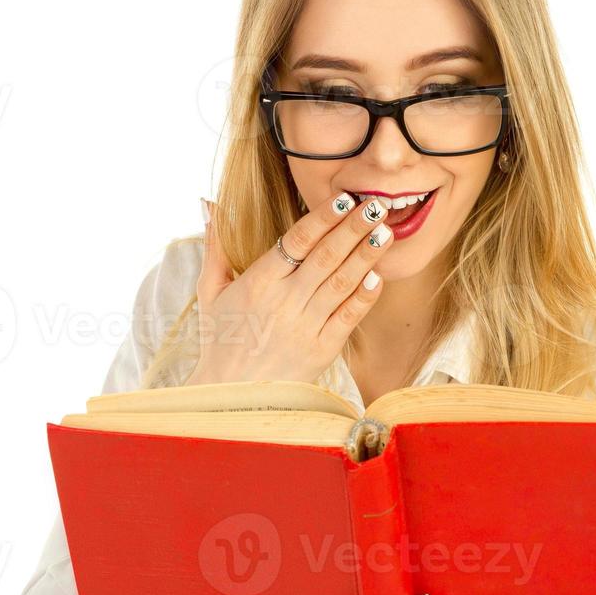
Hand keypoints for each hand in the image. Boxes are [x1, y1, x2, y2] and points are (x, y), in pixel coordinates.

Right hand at [186, 193, 393, 385]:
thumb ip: (215, 246)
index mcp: (258, 281)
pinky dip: (365, 297)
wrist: (230, 396)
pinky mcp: (322, 350)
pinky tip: (378, 276)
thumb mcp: (210, 291)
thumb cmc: (220, 340)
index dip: (323, 216)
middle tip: (377, 204)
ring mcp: (305, 326)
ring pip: (342, 283)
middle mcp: (284, 300)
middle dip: (354, 228)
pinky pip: (348, 318)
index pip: (298, 240)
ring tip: (386, 231)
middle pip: (327, 256)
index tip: (344, 198)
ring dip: (366, 255)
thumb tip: (209, 204)